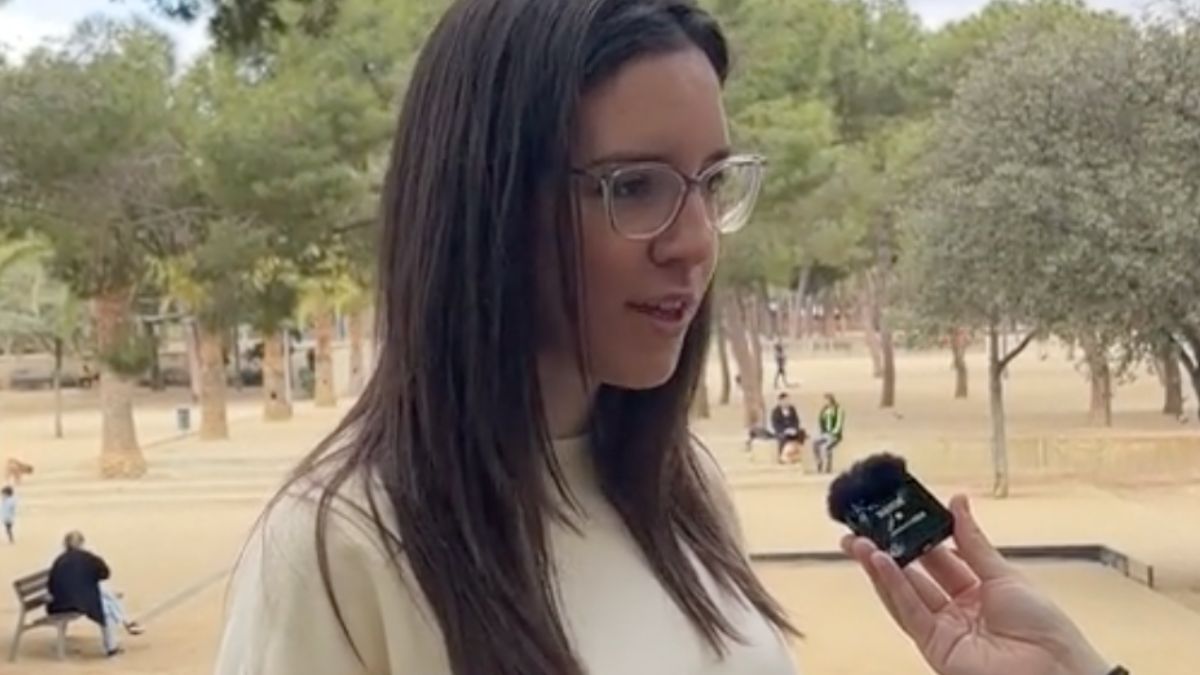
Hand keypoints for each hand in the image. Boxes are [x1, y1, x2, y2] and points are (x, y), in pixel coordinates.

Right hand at [842, 495, 1111, 674]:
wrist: (1054, 669)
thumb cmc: (1043, 626)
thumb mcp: (1003, 574)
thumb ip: (971, 541)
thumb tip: (957, 502)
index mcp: (977, 590)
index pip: (938, 557)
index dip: (917, 536)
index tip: (897, 515)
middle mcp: (956, 609)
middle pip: (915, 575)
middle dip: (888, 550)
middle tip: (863, 527)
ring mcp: (943, 629)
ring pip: (904, 593)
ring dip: (880, 567)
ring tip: (858, 542)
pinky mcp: (934, 646)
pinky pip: (909, 612)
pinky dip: (892, 587)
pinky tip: (879, 563)